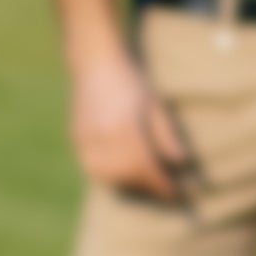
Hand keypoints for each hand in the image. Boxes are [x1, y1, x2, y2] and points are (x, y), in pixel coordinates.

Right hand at [71, 51, 191, 197]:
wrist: (96, 63)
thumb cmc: (132, 82)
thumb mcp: (155, 106)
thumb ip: (166, 136)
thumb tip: (179, 163)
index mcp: (126, 129)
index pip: (146, 168)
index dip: (162, 184)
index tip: (176, 192)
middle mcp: (104, 137)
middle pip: (127, 175)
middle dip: (147, 186)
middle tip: (162, 189)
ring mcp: (87, 139)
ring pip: (107, 176)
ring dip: (127, 184)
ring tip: (143, 183)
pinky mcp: (76, 138)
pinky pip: (92, 167)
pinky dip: (108, 175)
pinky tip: (121, 173)